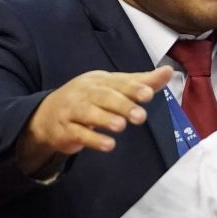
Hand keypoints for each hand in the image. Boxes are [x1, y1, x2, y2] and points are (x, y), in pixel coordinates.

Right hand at [17, 66, 172, 174]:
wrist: (47, 115)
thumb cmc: (88, 99)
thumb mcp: (113, 87)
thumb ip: (141, 82)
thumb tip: (169, 71)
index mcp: (99, 80)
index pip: (118, 82)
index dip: (132, 88)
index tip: (148, 94)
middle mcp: (85, 92)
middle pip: (103, 96)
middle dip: (122, 105)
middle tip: (140, 117)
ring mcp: (73, 110)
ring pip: (88, 113)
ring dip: (105, 119)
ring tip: (121, 126)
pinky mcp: (66, 130)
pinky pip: (79, 134)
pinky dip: (93, 139)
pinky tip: (108, 145)